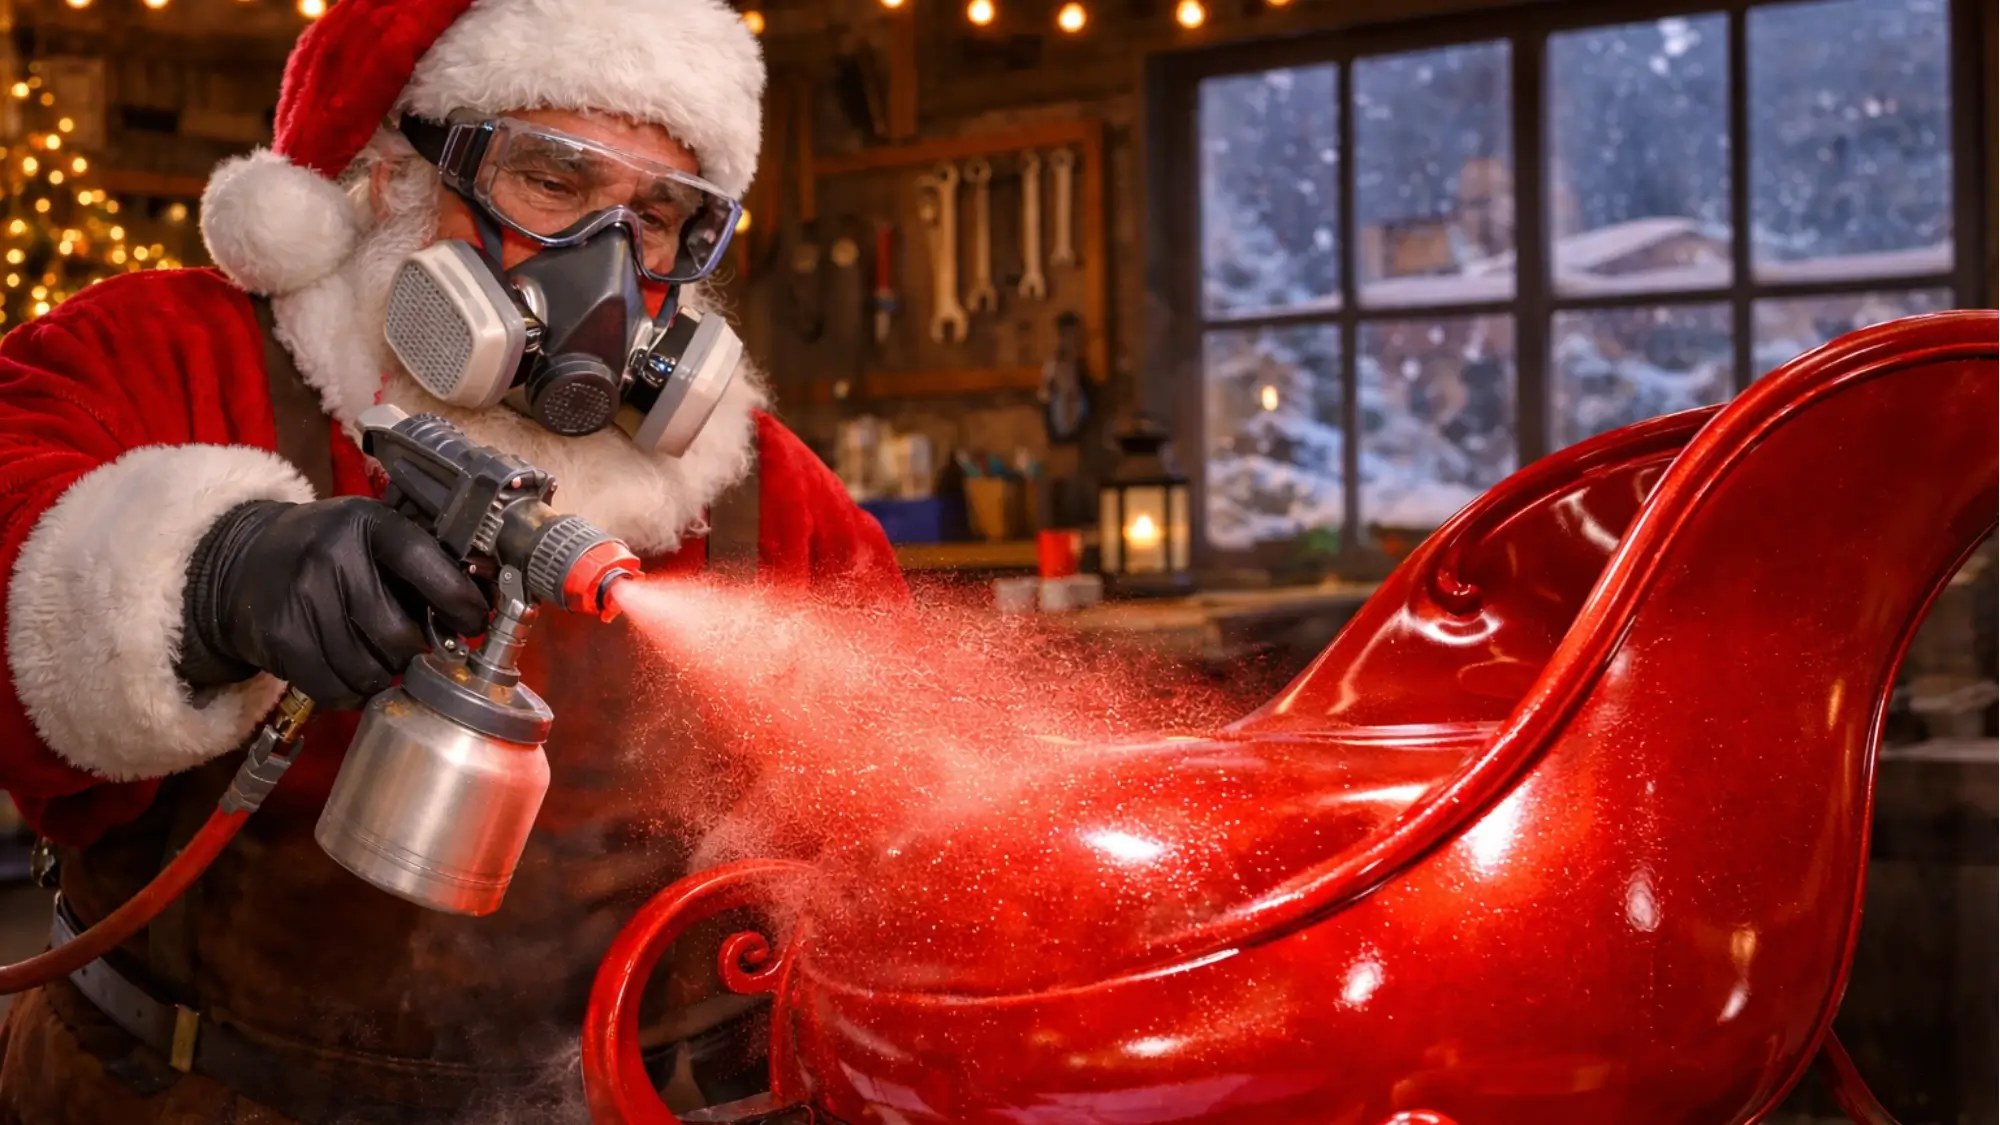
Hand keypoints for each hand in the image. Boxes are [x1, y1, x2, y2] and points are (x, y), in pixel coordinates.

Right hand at [177, 497, 488, 708]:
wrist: (242, 562)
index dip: (460, 602)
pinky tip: (352, 674)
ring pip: (371, 670)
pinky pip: (337, 690)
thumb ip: (425, 565)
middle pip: (399, 634)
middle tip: (416, 647)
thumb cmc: (329, 552)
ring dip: (384, 674)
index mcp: (368, 525)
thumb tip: (489, 606)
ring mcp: (302, 599)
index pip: (428, 566)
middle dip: (417, 650)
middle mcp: (332, 558)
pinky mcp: (281, 639)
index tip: (474, 622)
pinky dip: (353, 693)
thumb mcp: (373, 536)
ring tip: (379, 657)